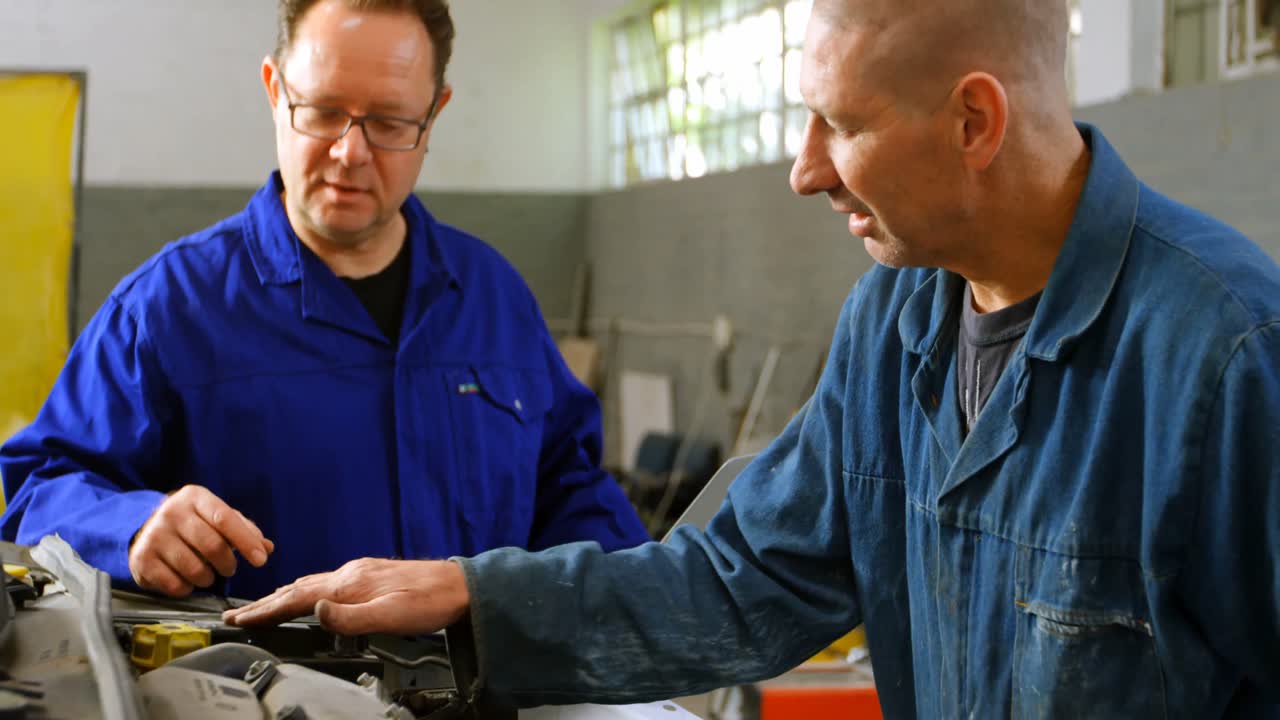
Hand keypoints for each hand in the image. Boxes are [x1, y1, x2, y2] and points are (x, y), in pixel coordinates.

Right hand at [129, 485, 274, 596]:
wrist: (145, 529)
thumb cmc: (192, 524)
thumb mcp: (217, 517)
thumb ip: (244, 530)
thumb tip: (267, 547)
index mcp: (194, 497)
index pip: (225, 519)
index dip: (246, 541)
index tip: (261, 560)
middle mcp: (171, 513)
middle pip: (212, 545)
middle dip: (228, 564)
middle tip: (230, 568)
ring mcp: (153, 536)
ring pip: (194, 569)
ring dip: (208, 578)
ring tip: (208, 574)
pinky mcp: (142, 560)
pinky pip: (175, 584)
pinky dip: (188, 588)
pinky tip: (187, 580)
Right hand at [222, 558, 469, 635]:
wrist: (460, 587)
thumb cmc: (429, 602)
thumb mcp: (389, 616)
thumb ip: (350, 617)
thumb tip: (315, 612)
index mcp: (350, 583)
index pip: (297, 598)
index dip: (266, 610)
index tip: (239, 618)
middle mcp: (351, 573)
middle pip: (298, 588)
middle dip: (265, 602)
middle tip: (238, 614)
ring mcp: (360, 572)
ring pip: (311, 584)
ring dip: (283, 596)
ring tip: (263, 606)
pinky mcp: (371, 575)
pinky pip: (326, 583)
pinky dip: (306, 591)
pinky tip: (310, 597)